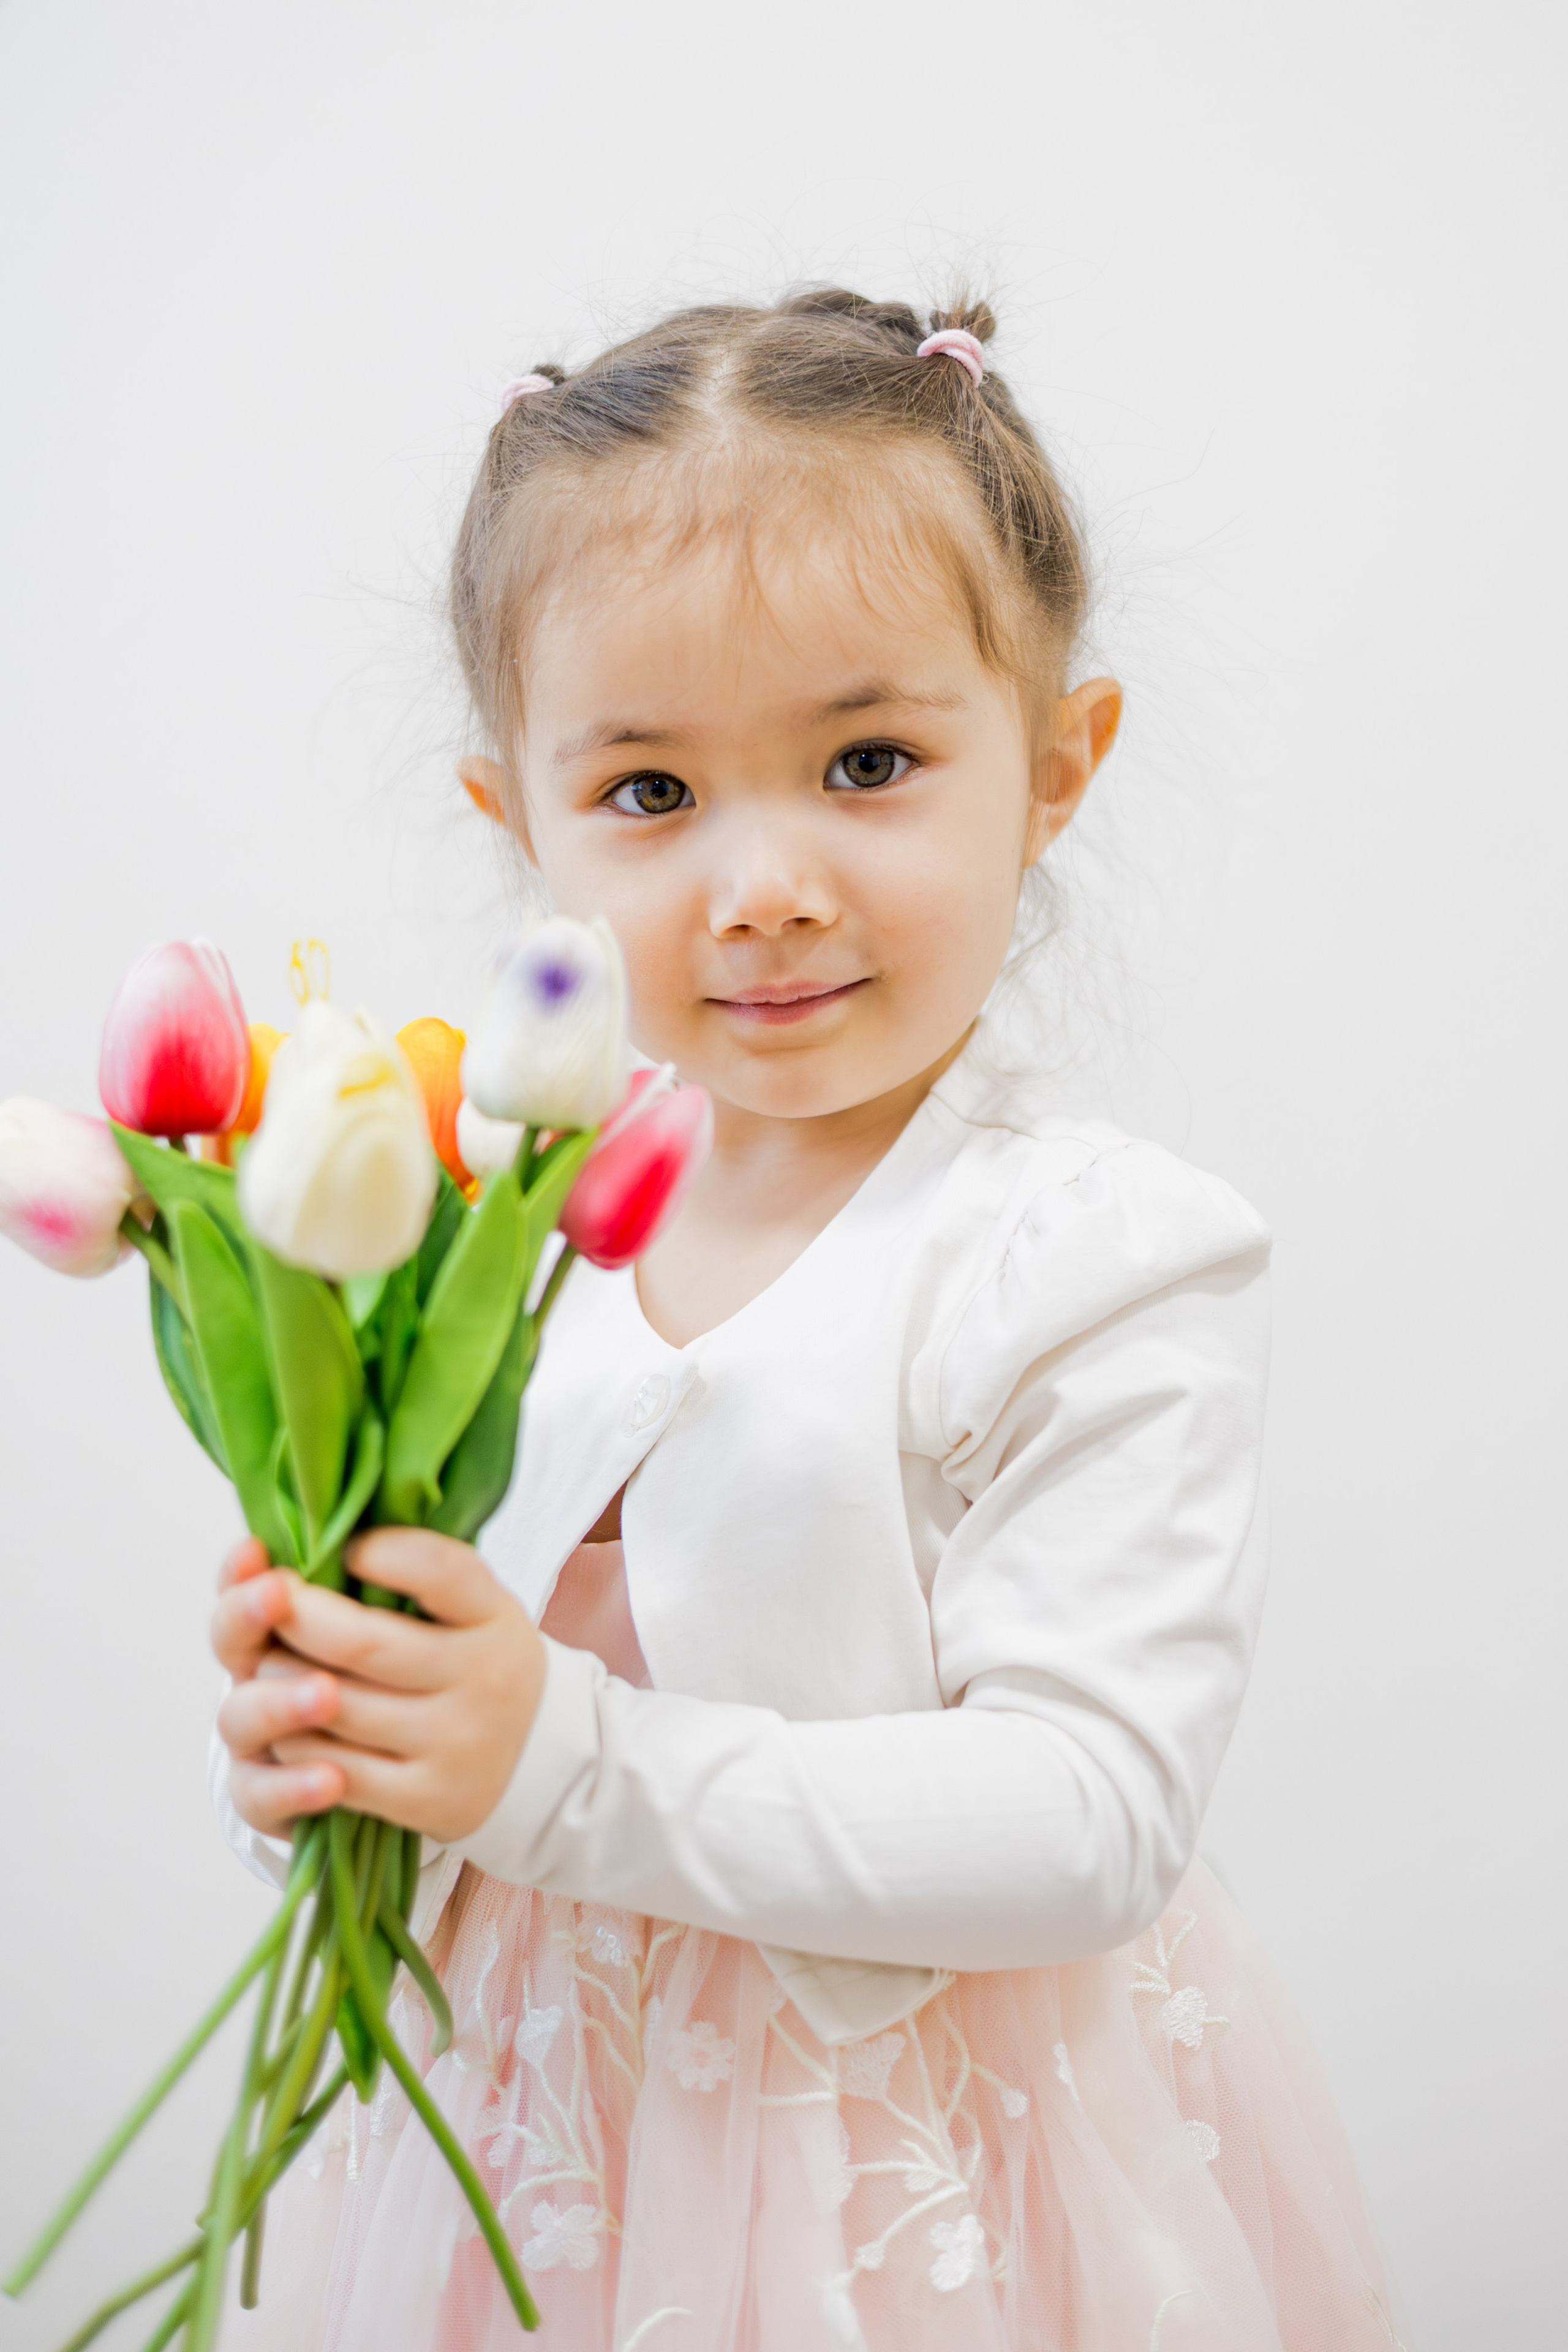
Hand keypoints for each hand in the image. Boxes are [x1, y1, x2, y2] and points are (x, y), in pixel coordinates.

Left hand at [212, 1529, 546, 1843]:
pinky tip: (290, 1729)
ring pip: (335, 1709)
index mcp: (494, 1616)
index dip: (379, 1551)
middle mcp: (483, 1679)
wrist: (533, 1760)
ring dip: (282, 1682)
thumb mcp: (470, 1607)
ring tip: (270, 1665)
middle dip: (295, 1618)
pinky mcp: (428, 1800)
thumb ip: (417, 1567)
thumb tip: (331, 1534)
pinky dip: (297, 1745)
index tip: (348, 1549)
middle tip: (270, 1605)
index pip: (437, 1568)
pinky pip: (336, 1770)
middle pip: (361, 1642)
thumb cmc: (474, 1663)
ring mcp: (457, 1744)